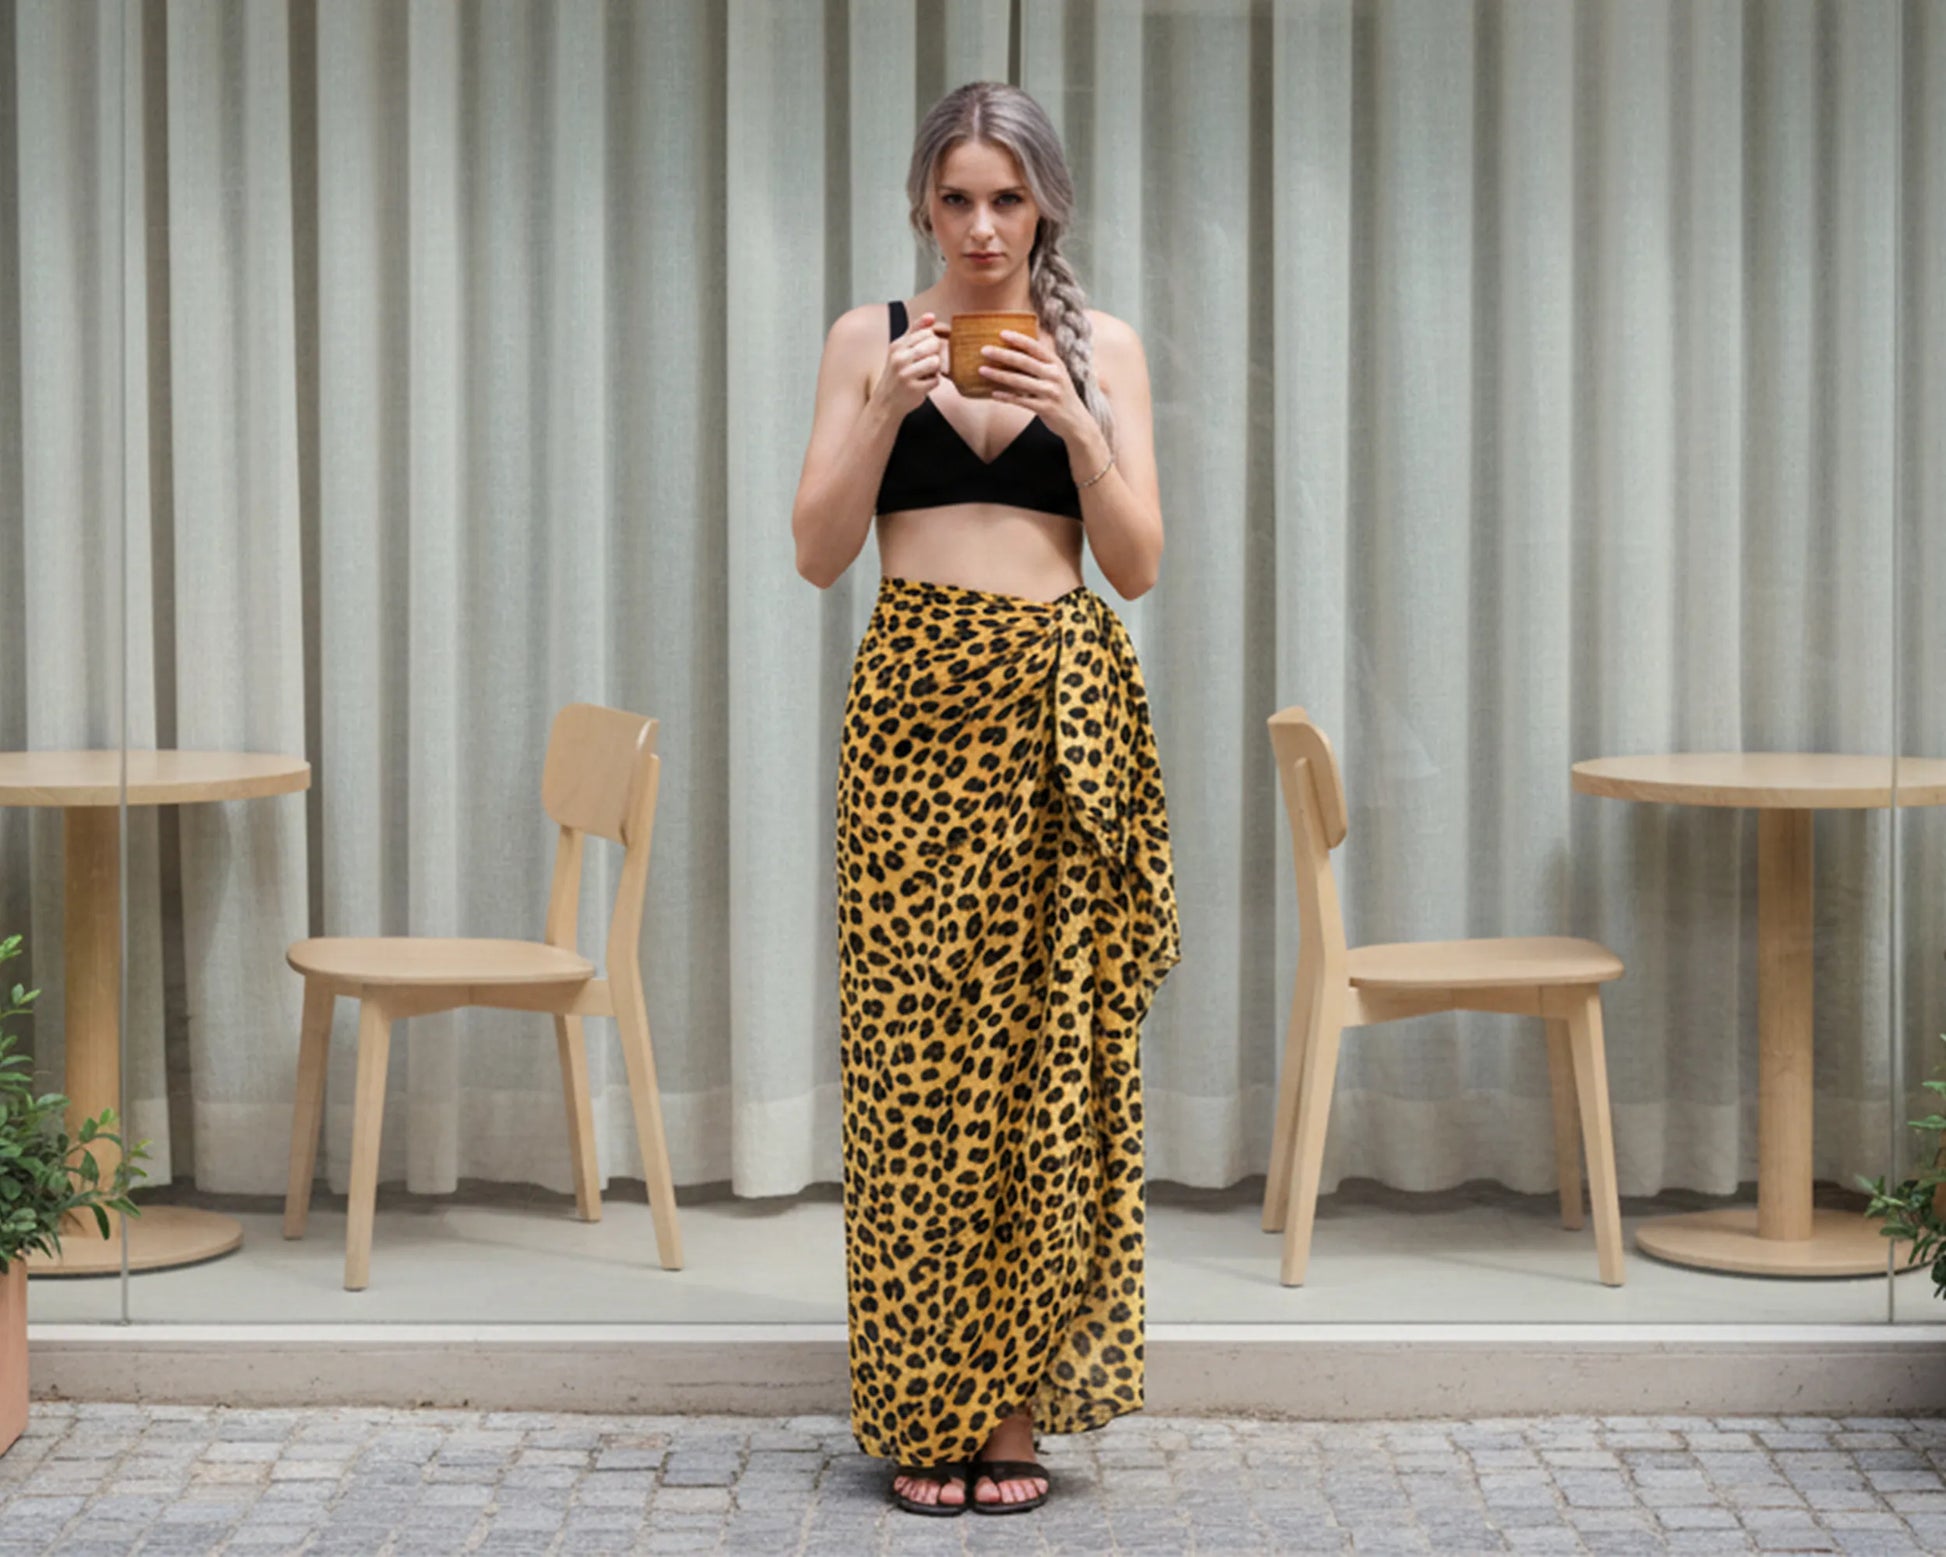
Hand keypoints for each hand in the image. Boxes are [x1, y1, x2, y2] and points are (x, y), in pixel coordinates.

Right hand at [871, 312, 949, 416]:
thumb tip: (932, 316)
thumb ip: (916, 331)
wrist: (885, 403)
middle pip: (933, 344)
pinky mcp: (914, 390)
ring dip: (935, 369)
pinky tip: (923, 384)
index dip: (932, 340)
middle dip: (935, 353)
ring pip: (936, 362)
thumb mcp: (900, 350)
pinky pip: (936, 380)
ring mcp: (906, 374)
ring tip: (925, 373)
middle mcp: (899, 358)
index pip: (926, 332)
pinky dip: (933, 383)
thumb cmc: (896, 374)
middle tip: (926, 362)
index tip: (927, 350)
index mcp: (897, 345)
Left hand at [979, 329, 1089, 443]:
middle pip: (1024, 362)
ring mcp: (1050, 393)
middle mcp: (1054, 375)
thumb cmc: (1060, 394)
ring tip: (982, 370)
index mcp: (1056, 363)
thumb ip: (1041, 362)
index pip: (1035, 347)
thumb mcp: (1056, 374)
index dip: (1018, 339)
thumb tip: (1017, 347)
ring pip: (1020, 381)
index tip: (1001, 333)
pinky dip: (1006, 397)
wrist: (1077, 421)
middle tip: (984, 350)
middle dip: (1002, 354)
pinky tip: (993, 393)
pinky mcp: (1046, 408)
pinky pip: (1021, 401)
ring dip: (999, 375)